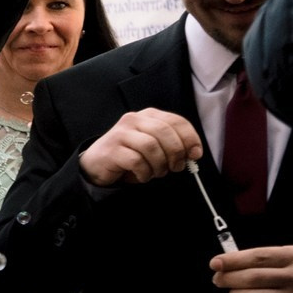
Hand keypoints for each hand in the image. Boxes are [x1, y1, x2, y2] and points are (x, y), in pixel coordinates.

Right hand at [78, 108, 202, 186]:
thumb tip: (193, 153)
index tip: (195, 154)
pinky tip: (143, 176)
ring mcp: (121, 133)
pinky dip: (144, 172)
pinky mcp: (111, 150)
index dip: (190, 138)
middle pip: (164, 132)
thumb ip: (172, 145)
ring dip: (159, 165)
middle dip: (176, 153)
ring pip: (151, 146)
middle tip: (176, 167)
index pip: (176, 121)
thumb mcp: (154, 146)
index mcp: (148, 115)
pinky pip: (136, 161)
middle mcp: (134, 120)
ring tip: (157, 173)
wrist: (97, 164)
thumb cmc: (130, 156)